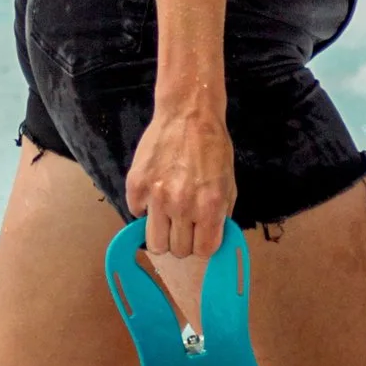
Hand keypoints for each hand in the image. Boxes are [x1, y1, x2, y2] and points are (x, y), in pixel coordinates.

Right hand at [125, 95, 236, 314]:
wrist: (188, 114)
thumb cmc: (213, 148)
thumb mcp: (229, 183)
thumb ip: (221, 215)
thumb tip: (211, 239)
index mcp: (210, 206)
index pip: (204, 250)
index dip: (202, 245)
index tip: (199, 236)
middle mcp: (182, 205)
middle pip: (178, 251)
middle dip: (182, 241)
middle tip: (182, 225)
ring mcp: (156, 196)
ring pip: (154, 243)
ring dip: (162, 234)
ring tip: (166, 218)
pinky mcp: (137, 185)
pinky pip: (137, 214)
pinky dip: (145, 208)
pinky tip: (154, 192)